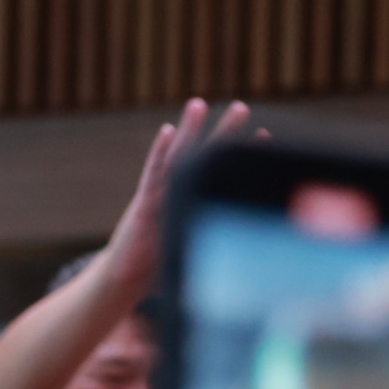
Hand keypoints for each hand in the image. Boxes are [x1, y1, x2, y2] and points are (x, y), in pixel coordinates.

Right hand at [104, 98, 253, 293]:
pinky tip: (167, 132)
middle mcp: (177, 197)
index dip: (243, 156)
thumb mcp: (196, 259)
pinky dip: (159, 153)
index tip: (265, 135)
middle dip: (224, 133)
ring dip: (188, 131)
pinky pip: (152, 176)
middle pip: (204, 158)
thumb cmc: (158, 274)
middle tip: (240, 107)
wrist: (124, 284)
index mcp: (192, 207)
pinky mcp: (142, 207)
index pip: (221, 176)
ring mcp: (158, 198)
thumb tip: (251, 261)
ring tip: (197, 104)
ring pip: (177, 159)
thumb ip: (217, 252)